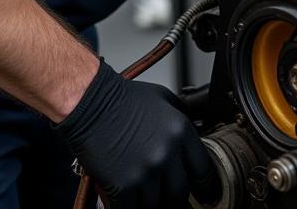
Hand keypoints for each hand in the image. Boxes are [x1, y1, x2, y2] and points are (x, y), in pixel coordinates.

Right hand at [56, 59, 217, 207]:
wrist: (92, 102)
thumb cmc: (124, 99)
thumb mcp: (163, 99)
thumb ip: (180, 118)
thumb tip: (190, 136)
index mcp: (180, 131)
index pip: (203, 170)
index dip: (204, 186)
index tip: (203, 193)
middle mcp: (167, 153)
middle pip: (180, 194)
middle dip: (176, 200)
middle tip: (172, 200)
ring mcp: (145, 172)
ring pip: (156, 206)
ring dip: (152, 205)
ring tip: (147, 199)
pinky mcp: (123, 186)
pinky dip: (129, 208)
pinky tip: (127, 202)